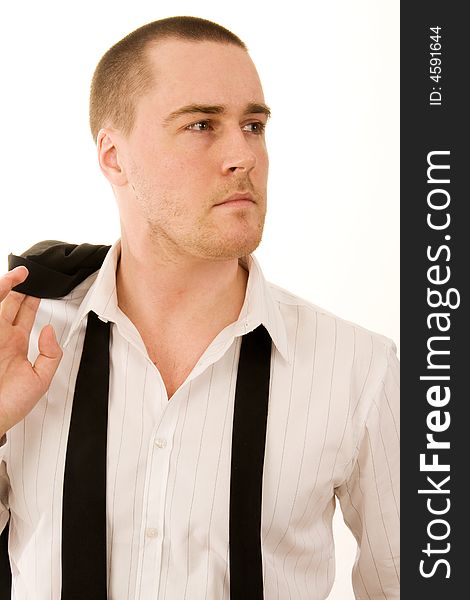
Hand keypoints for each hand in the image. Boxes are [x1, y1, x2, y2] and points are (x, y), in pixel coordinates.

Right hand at [0, 266, 61, 436]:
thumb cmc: (9, 406)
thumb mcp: (40, 380)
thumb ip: (51, 355)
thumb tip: (49, 330)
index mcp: (15, 345)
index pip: (24, 314)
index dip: (31, 298)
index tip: (39, 285)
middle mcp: (0, 337)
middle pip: (9, 303)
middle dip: (18, 286)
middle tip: (28, 272)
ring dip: (5, 287)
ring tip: (19, 274)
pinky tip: (3, 288)